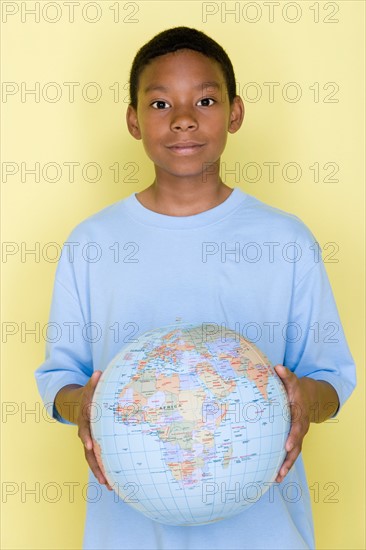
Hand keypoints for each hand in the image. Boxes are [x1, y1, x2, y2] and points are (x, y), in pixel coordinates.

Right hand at [76, 370, 112, 490]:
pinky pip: (96, 459)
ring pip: (91, 458)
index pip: (85, 428)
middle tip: (101, 475)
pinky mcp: (93, 446)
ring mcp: (88, 440)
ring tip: (107, 485)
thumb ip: (93, 382)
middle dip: (94, 463)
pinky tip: (111, 482)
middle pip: (87, 449)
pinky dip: (102, 470)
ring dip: (99, 471)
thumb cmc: (88, 395)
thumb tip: (98, 372)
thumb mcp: (90, 387)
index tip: (90, 445)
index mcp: (85, 418)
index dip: (87, 436)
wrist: (77, 403)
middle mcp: (84, 431)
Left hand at [274, 365, 311, 482]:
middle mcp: (300, 427)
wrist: (308, 397)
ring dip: (286, 466)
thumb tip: (278, 367)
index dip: (293, 437)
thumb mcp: (292, 381)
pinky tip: (275, 477)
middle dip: (289, 458)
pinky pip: (290, 453)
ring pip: (294, 453)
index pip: (297, 427)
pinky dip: (284, 465)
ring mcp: (298, 435)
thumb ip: (286, 375)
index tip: (286, 446)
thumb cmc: (296, 389)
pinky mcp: (293, 440)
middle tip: (281, 470)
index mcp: (299, 415)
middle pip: (297, 445)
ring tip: (277, 478)